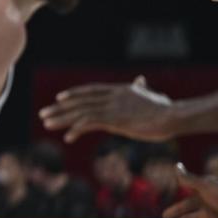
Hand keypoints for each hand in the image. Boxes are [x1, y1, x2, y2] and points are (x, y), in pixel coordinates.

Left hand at [39, 76, 174, 142]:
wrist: (173, 116)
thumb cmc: (165, 109)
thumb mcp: (150, 96)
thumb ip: (141, 88)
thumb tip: (140, 79)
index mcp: (119, 90)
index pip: (90, 91)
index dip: (74, 94)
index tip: (59, 98)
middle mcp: (112, 97)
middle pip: (80, 102)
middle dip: (60, 108)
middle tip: (43, 114)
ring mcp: (112, 108)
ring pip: (81, 112)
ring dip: (62, 119)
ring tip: (46, 124)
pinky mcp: (115, 120)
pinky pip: (90, 123)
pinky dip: (77, 130)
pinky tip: (67, 138)